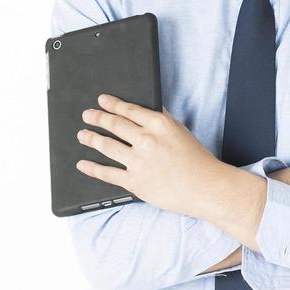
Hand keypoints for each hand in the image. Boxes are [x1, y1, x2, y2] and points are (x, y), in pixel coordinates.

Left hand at [74, 94, 222, 217]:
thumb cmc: (198, 161)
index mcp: (159, 124)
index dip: (112, 104)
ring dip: (91, 139)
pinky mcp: (134, 182)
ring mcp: (138, 161)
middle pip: (114, 125)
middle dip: (97, 118)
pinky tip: (83, 164)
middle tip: (87, 115)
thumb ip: (162, 120)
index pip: (129, 110)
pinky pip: (107, 173)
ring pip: (107, 146)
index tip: (101, 100)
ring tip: (82, 135)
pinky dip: (92, 168)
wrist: (206, 188)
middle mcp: (146, 140)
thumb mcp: (181, 132)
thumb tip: (148, 110)